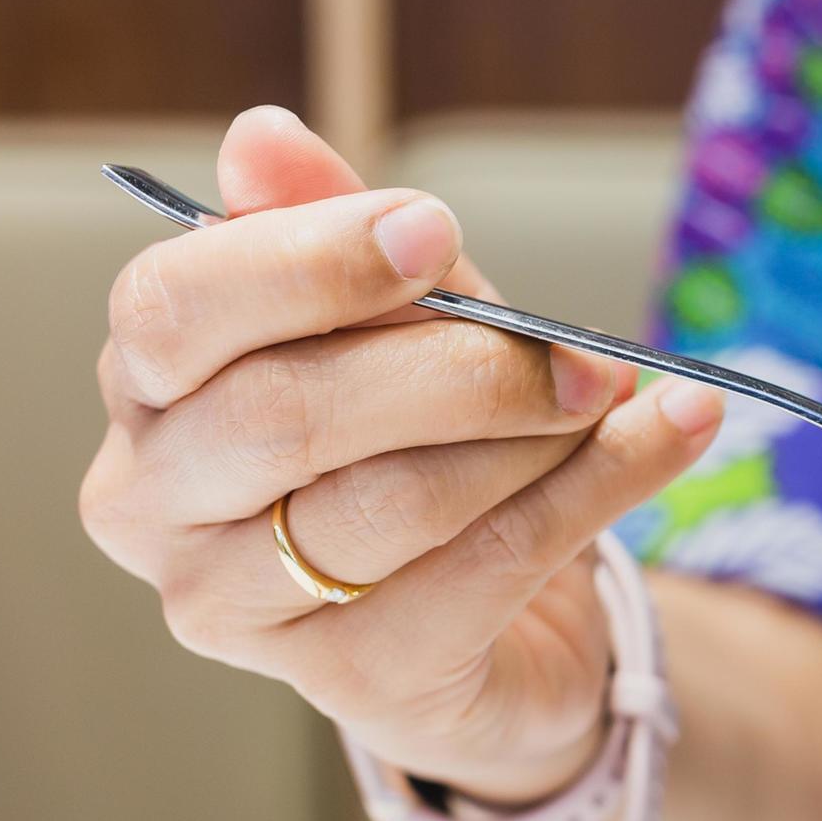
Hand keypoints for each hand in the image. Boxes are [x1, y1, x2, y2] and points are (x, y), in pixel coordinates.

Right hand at [79, 107, 726, 805]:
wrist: (503, 626)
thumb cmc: (427, 446)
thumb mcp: (404, 325)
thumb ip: (343, 237)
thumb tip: (263, 137)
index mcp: (149, 389)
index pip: (177, 308)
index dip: (310, 261)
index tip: (432, 228)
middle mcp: (154, 506)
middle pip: (286, 414)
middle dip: (456, 369)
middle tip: (575, 352)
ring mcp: (238, 610)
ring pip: (392, 502)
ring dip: (533, 439)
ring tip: (617, 397)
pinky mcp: (351, 682)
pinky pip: (486, 568)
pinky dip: (596, 492)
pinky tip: (672, 438)